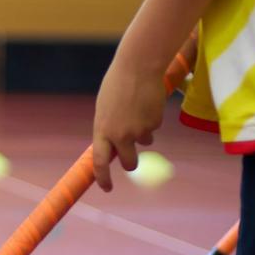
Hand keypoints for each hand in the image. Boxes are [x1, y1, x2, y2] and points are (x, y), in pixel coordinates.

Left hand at [91, 53, 166, 192]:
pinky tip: (147, 102)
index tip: (107, 188)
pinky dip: (151, 118)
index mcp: (102, 129)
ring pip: (144, 143)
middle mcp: (120, 134)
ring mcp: (138, 130)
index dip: (103, 178)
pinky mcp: (154, 123)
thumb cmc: (117, 85)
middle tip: (131, 159)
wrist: (138, 66)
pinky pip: (154, 127)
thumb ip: (108, 128)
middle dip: (131, 163)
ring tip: (137, 109)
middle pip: (129, 162)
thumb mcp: (105, 108)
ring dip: (143, 133)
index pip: (99, 161)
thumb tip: (113, 148)